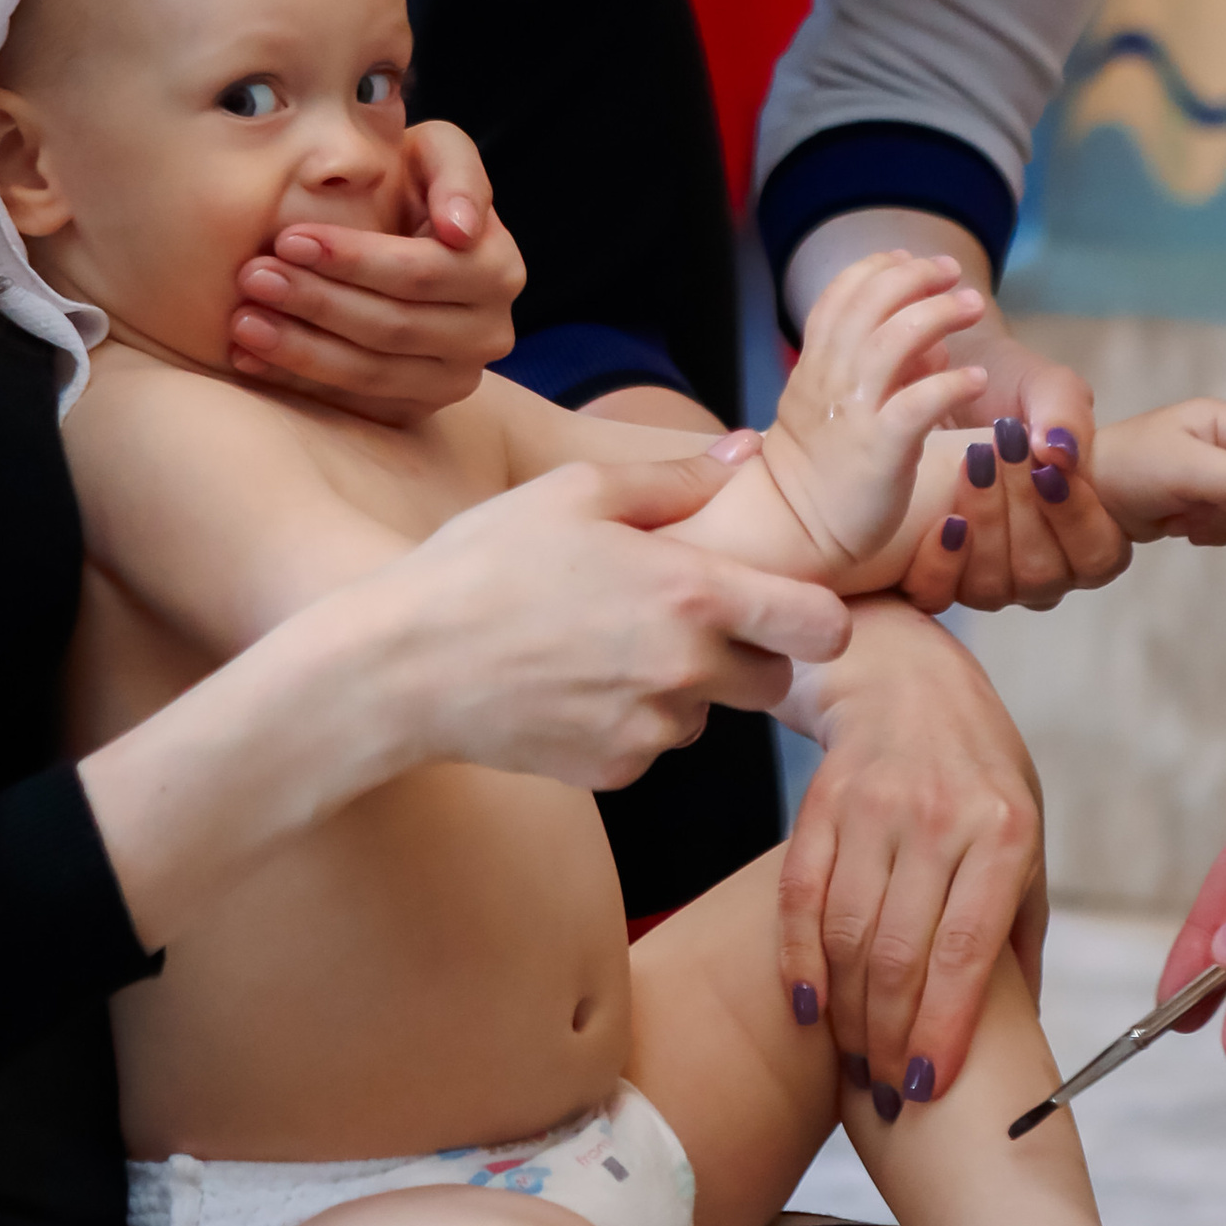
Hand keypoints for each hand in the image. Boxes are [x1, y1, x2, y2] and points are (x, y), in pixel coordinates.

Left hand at [227, 119, 524, 417]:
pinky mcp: (418, 408)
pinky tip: (251, 357)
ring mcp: (454, 379)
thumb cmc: (409, 184)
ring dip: (301, 348)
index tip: (289, 239)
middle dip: (317, 301)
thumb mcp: (436, 153)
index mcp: (498, 268)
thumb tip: (459, 230)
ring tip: (243, 321)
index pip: (420, 272)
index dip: (353, 258)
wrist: (401, 241)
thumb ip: (456, 169)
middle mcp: (488, 333)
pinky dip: (298, 382)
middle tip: (253, 277)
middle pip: (393, 326)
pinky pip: (356, 405)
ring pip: (373, 373)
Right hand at [377, 454, 852, 790]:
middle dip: (748, 653)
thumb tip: (746, 453)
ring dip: (682, 686)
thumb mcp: (576, 492)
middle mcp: (687, 672)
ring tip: (605, 645)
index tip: (783, 602)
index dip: (814, 615)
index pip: (822, 627)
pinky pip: (652, 744)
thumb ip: (675, 478)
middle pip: (775, 681)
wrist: (402, 668)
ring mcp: (652, 730)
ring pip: (709, 714)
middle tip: (682, 619)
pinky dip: (630, 720)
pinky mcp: (616, 771)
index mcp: (692, 594)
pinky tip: (572, 684)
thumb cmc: (484, 564)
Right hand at [763, 254, 985, 571]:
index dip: (876, 269)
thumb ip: (881, 371)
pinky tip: (976, 378)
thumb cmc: (824, 472)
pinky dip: (949, 383)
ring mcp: (853, 413)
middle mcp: (830, 381)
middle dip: (913, 279)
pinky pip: (915, 404)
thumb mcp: (839, 408)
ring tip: (972, 306)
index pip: (841, 296)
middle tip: (952, 273)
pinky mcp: (879, 450)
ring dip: (936, 314)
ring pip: (891, 342)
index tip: (910, 259)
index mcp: (815, 367)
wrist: (796, 531)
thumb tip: (932, 344)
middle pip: (868, 305)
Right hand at [775, 600, 1045, 1102]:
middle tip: (886, 1095)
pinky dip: (799, 960)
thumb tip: (1023, 1030)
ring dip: (847, 1014)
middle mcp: (939, 817)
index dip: (942, 1029)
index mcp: (1004, 833)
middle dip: (889, 1040)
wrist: (909, 681)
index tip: (929, 1089)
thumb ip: (1019, 929)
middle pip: (900, 954)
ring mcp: (875, 807)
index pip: (966, 952)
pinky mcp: (822, 802)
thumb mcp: (1026, 837)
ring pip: (848, 934)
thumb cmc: (980, 774)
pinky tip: (809, 1008)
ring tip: (854, 1065)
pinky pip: (800, 896)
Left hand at [899, 344, 1127, 613]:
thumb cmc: (1005, 384)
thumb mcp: (1043, 386)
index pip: (1098, 555)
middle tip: (1002, 450)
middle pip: (1044, 576)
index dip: (1077, 518)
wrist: (937, 376)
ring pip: (994, 587)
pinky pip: (939, 594)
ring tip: (972, 465)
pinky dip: (942, 560)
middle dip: (1023, 511)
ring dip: (986, 523)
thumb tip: (1061, 454)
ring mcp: (989, 578)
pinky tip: (945, 517)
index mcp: (1088, 530)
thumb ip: (1065, 413)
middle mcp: (1043, 566)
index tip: (1048, 467)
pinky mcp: (938, 575)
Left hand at [1092, 398, 1225, 547]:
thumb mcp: (1185, 466)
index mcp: (1222, 420)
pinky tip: (1178, 524)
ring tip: (1182, 514)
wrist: (1086, 498)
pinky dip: (1207, 531)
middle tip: (1199, 507)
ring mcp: (1211, 474)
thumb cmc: (1130, 469)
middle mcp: (1221, 443)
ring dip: (1219, 522)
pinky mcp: (1199, 501)